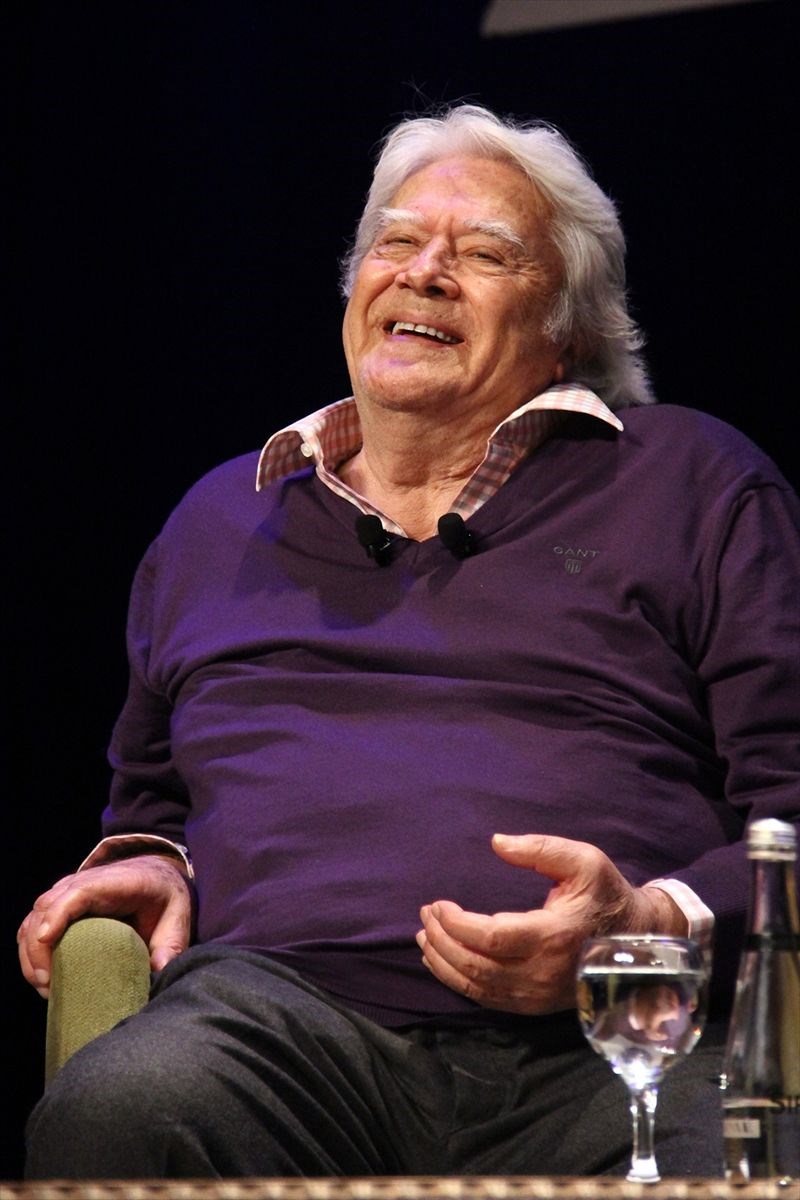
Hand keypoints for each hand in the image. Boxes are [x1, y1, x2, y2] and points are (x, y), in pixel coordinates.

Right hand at [17, 855, 192, 997]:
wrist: (156, 875)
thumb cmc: (163, 895)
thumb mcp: (178, 914)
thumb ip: (171, 942)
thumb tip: (160, 968)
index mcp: (115, 881)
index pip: (78, 891)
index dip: (58, 914)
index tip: (46, 938)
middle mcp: (83, 883)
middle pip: (46, 907)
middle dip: (38, 946)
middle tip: (49, 984)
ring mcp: (67, 895)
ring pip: (33, 919)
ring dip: (30, 953)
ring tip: (46, 986)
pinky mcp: (60, 909)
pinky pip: (33, 927)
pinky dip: (30, 951)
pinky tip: (42, 977)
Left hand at [416, 833, 687, 1014]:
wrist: (636, 940)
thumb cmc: (605, 894)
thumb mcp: (583, 860)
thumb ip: (540, 849)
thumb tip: (497, 842)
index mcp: (554, 935)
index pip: (491, 938)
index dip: (457, 923)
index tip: (438, 903)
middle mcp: (543, 973)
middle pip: (476, 965)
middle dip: (442, 939)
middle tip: (425, 914)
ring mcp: (538, 995)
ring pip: (476, 987)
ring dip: (443, 962)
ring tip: (425, 935)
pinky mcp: (534, 1005)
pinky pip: (486, 999)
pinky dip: (457, 981)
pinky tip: (441, 961)